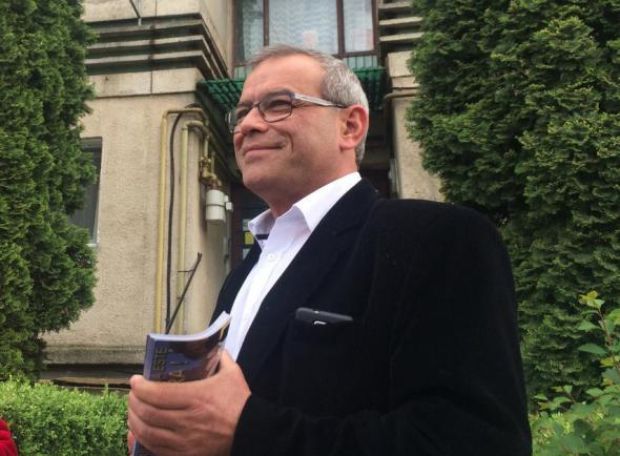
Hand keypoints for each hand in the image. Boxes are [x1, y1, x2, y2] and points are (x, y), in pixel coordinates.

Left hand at [127, 351, 250, 455]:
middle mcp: (187, 420)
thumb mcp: (232, 374)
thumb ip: (220, 357)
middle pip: (148, 413)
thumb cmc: (240, 402)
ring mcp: (185, 441)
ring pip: (148, 432)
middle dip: (134, 403)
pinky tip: (140, 432)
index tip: (135, 381)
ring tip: (133, 412)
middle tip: (132, 395)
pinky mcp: (186, 455)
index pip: (157, 393)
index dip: (140, 387)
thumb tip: (211, 345)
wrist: (251, 432)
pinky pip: (156, 449)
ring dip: (134, 421)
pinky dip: (143, 440)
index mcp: (196, 397)